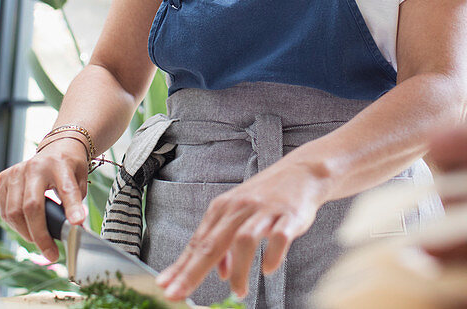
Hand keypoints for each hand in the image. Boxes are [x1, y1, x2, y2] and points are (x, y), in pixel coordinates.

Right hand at [0, 137, 90, 261]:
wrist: (57, 148)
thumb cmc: (70, 168)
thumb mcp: (81, 181)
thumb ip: (77, 202)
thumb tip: (73, 228)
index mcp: (60, 164)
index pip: (66, 189)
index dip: (71, 208)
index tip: (77, 224)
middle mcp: (35, 166)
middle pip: (32, 207)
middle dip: (41, 235)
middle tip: (52, 254)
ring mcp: (17, 172)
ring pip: (14, 212)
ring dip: (27, 233)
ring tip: (41, 242)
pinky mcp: (4, 178)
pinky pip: (5, 210)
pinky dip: (16, 225)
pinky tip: (27, 228)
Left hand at [155, 161, 328, 301]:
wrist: (303, 171)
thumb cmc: (268, 196)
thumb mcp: (241, 214)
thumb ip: (227, 243)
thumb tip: (221, 274)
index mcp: (223, 209)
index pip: (197, 243)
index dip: (180, 267)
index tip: (164, 286)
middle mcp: (239, 208)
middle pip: (212, 243)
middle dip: (192, 272)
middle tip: (178, 294)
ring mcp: (264, 211)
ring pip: (243, 240)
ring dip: (239, 270)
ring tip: (238, 292)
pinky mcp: (288, 215)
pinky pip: (279, 237)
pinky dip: (272, 256)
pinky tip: (268, 269)